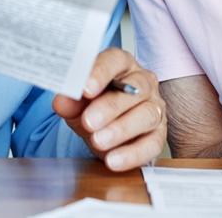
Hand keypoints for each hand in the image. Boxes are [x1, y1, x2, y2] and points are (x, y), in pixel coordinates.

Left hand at [53, 48, 165, 170]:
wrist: (104, 132)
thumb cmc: (93, 107)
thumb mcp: (77, 103)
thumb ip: (70, 101)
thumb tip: (62, 101)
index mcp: (122, 65)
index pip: (114, 61)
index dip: (100, 73)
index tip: (86, 89)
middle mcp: (143, 82)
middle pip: (134, 89)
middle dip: (110, 107)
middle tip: (89, 121)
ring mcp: (155, 107)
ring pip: (146, 115)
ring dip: (121, 130)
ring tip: (98, 141)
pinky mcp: (159, 134)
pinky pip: (152, 144)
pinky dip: (132, 154)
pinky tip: (113, 160)